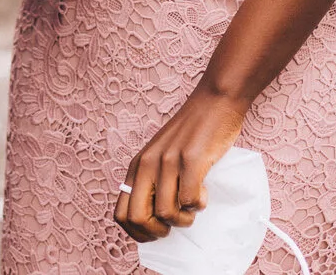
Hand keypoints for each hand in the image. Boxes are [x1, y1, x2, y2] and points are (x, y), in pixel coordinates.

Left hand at [115, 86, 247, 242]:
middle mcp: (148, 164)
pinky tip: (204, 193)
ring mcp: (169, 162)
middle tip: (175, 224)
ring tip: (193, 206)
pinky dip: (198, 205)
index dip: (138, 233)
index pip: (121, 214)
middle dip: (157, 232)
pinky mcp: (192, 160)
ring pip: (165, 213)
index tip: (158, 232)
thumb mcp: (161, 156)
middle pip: (138, 218)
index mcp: (137, 166)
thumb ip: (154, 181)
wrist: (214, 102)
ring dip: (183, 219)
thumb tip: (156, 220)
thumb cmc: (191, 134)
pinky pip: (190, 200)